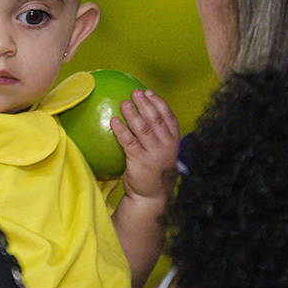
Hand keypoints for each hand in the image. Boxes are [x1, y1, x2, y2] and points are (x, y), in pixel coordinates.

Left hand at [111, 89, 180, 204]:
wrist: (152, 196)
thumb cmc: (154, 170)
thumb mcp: (162, 152)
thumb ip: (157, 136)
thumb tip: (141, 115)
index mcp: (173, 141)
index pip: (169, 117)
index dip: (159, 102)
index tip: (148, 92)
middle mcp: (166, 146)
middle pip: (155, 120)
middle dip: (145, 104)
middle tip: (134, 93)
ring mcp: (154, 154)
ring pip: (143, 128)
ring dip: (133, 113)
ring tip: (124, 103)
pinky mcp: (140, 161)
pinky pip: (129, 141)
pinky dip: (121, 129)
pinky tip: (114, 120)